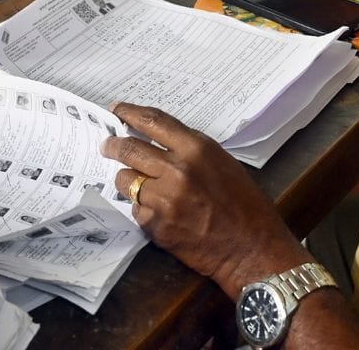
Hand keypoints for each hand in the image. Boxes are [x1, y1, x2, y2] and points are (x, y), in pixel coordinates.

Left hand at [101, 102, 310, 297]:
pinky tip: (161, 215)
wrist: (251, 249)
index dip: (129, 113)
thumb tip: (157, 141)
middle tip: (107, 146)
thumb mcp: (221, 163)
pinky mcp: (156, 225)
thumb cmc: (244, 206)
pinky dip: (143, 210)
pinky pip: (136, 210)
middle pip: (129, 149)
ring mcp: (164, 199)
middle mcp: (177, 170)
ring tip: (142, 188)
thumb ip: (188, 150)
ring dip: (129, 182)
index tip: (116, 109)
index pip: (152, 122)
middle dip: (113, 146)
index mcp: (196, 149)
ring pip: (126, 180)